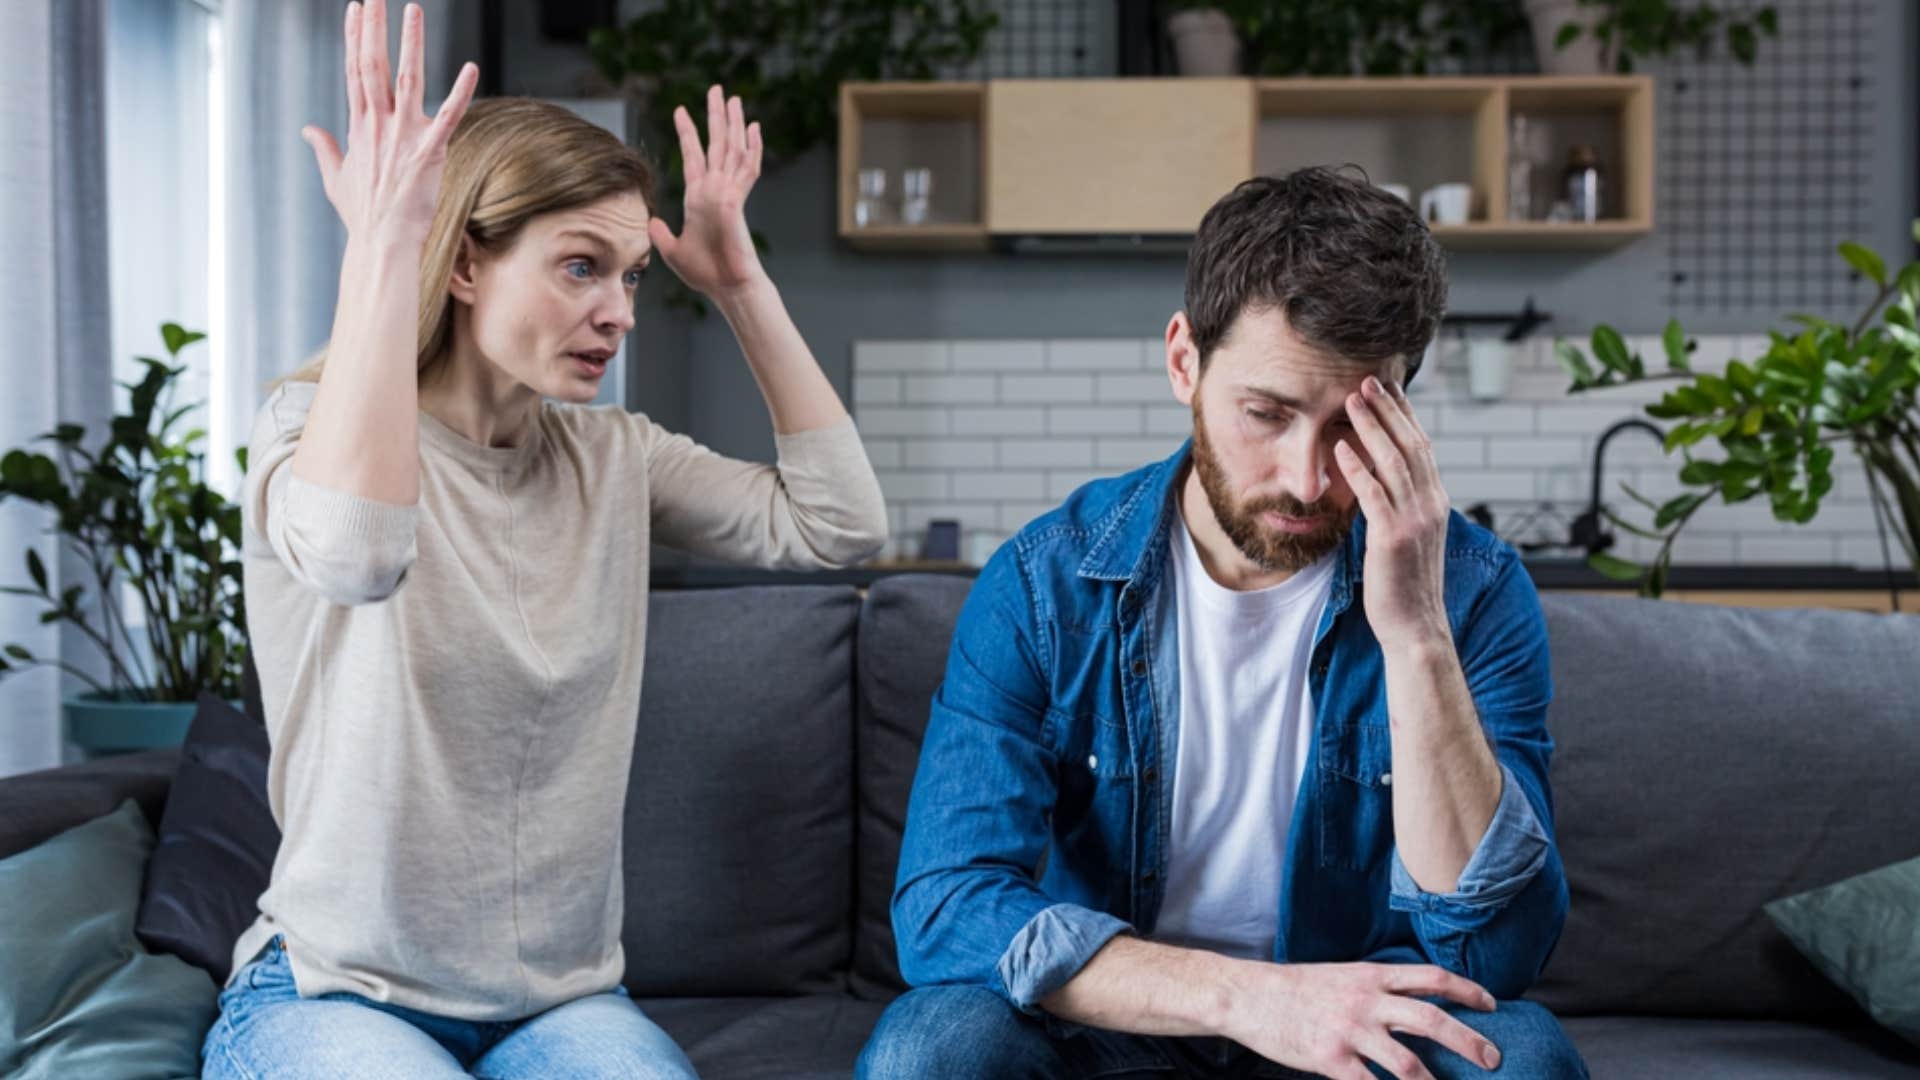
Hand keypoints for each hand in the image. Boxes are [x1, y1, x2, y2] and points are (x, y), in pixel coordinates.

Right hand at [300, 0, 478, 242]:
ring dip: (410, 43)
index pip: (355, 71)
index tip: (356, 9)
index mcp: (360, 126)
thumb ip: (325, 148)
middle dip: (375, 28)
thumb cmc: (364, 215)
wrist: (382, 243)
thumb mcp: (336, 177)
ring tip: (413, 10)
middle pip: (373, 66)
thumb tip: (310, 129)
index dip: (356, 37)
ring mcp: (403, 137)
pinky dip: (459, 92)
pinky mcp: (429, 153)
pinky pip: (449, 117)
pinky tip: (470, 67)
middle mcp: (378, 125)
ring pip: (406, 80)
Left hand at [650, 84, 766, 298]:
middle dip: (716, 116)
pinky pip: (746, 169)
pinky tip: (754, 128)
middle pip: (716, 144)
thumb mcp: (673, 250)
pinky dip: (752, 148)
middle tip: (717, 89)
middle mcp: (715, 190)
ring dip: (733, 123)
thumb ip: (662, 234)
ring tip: (733, 98)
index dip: (688, 133)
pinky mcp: (736, 200)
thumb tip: (651, 220)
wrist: (727, 287)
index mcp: (699, 198)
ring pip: (731, 149)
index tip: (680, 110)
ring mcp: (727, 193)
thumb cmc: (706, 274)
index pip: (694, 157)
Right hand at [1222, 961, 1501, 1079]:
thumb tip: (1418, 1007)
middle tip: (1493, 1058)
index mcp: (1372, 976)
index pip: (1432, 978)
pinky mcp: (1330, 1059)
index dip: (1467, 990)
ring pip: (1407, 1063)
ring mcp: (1349, 1031)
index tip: (1491, 1005)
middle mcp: (1367, 1001)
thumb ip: (1380, 991)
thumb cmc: (1297, 988)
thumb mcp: (1343, 977)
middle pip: (1431, 1019)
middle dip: (1468, 1041)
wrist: (1249, 995)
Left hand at [1333, 374, 1451, 651]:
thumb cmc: (1404, 585)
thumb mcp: (1409, 537)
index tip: (1389, 389)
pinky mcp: (1392, 537)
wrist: (1415, 627)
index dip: (1405, 416)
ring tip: (1351, 401)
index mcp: (1436, 502)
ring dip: (1371, 428)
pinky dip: (1358, 467)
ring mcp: (1414, 520)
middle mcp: (1431, 504)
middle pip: (1410, 445)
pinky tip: (1341, 448)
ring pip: (1393, 461)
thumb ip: (1401, 507)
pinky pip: (1373, 494)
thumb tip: (1382, 482)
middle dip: (1388, 410)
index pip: (1422, 447)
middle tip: (1368, 381)